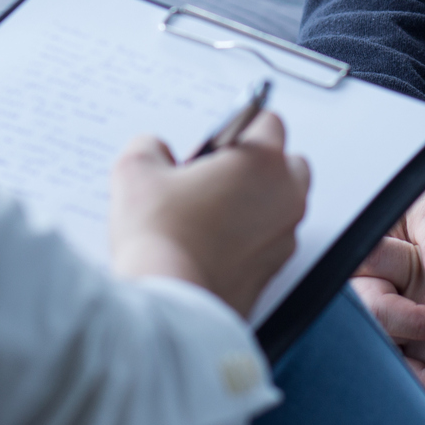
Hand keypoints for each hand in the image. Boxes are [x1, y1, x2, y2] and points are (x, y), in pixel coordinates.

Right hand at [109, 111, 309, 317]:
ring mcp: (283, 239)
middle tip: (214, 177)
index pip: (267, 121)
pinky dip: (251, 238)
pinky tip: (212, 244)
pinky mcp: (273, 272)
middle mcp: (284, 198)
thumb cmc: (161, 239)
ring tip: (211, 212)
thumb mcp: (136, 171)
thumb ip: (151, 147)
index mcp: (262, 163)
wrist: (169, 304)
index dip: (234, 128)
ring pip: (283, 205)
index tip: (212, 144)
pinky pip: (270, 242)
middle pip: (288, 163)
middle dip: (257, 164)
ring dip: (257, 202)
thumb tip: (157, 151)